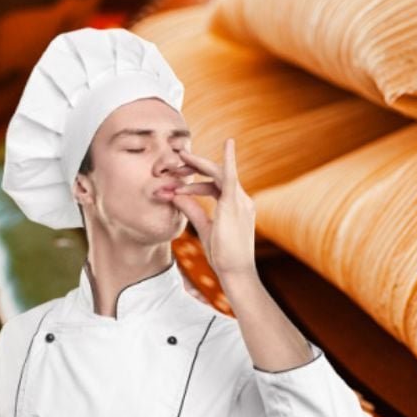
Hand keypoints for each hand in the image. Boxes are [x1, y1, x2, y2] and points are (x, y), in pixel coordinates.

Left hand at [168, 139, 256, 278]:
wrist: (235, 272)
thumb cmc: (223, 256)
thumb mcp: (204, 229)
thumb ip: (192, 210)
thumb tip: (176, 195)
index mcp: (234, 206)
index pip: (213, 186)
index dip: (194, 182)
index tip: (175, 181)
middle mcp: (241, 200)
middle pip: (216, 175)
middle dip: (195, 166)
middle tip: (175, 160)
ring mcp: (240, 201)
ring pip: (218, 174)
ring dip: (198, 166)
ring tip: (179, 159)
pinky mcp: (235, 204)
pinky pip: (230, 177)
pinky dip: (229, 160)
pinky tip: (229, 144)